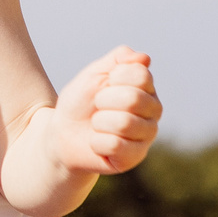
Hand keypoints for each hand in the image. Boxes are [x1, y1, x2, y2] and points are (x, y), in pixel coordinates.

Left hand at [52, 47, 160, 174]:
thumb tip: (144, 58)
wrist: (63, 133)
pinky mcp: (134, 157)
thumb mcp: (94, 73)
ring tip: (97, 125)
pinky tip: (97, 142)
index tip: (103, 85)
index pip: (140, 75)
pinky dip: (97, 142)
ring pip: (125, 123)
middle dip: (103, 101)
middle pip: (134, 99)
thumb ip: (118, 59)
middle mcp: (153, 110)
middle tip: (97, 106)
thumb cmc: (81, 101)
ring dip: (100, 122)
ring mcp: (147, 135)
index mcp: (146, 87)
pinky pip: (115, 145)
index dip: (113, 78)